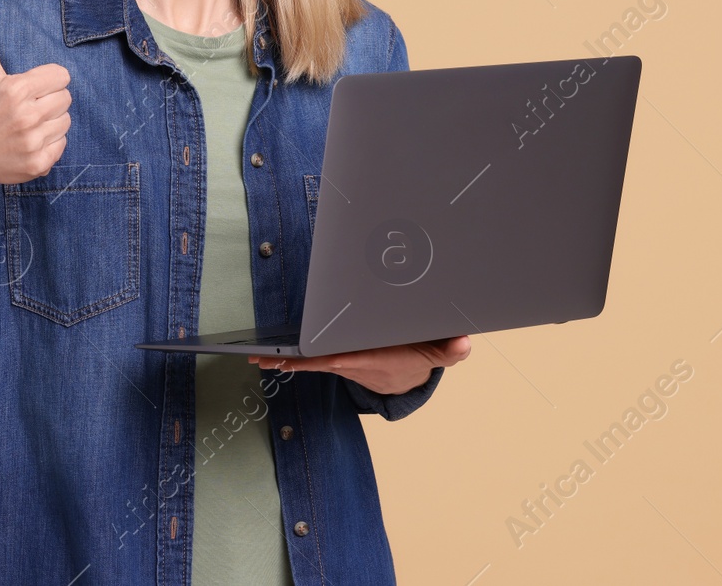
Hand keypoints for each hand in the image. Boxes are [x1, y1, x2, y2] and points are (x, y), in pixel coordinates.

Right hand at [0, 0, 72, 187]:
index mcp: (16, 89)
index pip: (61, 76)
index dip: (47, 81)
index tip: (29, 89)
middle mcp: (25, 116)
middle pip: (66, 98)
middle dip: (49, 101)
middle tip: (26, 108)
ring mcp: (32, 142)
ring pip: (65, 122)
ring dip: (50, 123)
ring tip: (26, 125)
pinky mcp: (38, 164)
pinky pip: (62, 145)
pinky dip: (49, 145)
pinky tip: (28, 143)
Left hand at [248, 335, 471, 394]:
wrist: (410, 379)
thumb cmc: (420, 358)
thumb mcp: (440, 352)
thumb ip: (452, 349)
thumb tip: (463, 343)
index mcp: (372, 358)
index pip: (343, 358)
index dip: (322, 357)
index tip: (300, 357)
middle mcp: (352, 362)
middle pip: (318, 360)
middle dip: (291, 358)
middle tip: (260, 356)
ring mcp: (342, 362)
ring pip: (311, 359)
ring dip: (285, 358)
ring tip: (258, 355)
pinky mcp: (338, 359)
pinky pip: (312, 357)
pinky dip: (292, 356)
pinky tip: (271, 354)